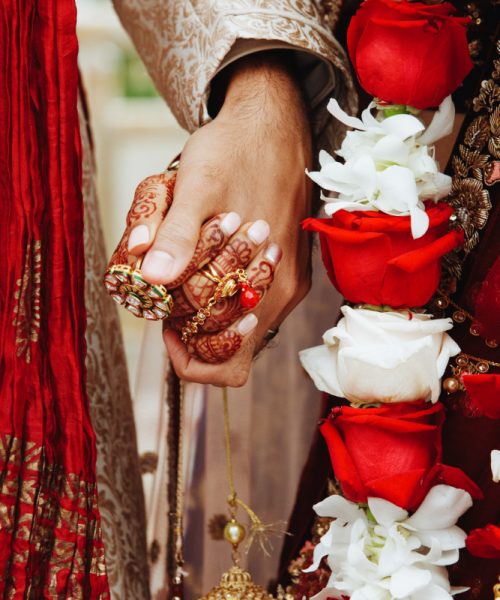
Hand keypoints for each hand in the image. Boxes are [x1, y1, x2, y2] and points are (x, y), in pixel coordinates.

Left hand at [127, 53, 312, 385]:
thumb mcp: (195, 185)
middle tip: (171, 288)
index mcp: (261, 284)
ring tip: (190, 270)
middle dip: (193, 329)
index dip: (186, 354)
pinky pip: (257, 304)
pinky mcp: (294, 271)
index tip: (165, 318)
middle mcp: (281, 294)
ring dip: (209, 311)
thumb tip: (153, 281)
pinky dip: (229, 295)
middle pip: (231, 349)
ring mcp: (289, 284)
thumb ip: (176, 235)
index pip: (225, 366)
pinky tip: (213, 260)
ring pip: (243, 328)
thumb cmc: (233, 151)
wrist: (276, 124)